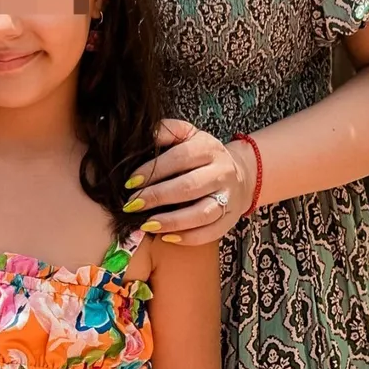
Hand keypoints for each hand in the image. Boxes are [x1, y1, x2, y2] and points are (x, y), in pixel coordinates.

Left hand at [123, 120, 256, 245]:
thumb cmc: (202, 154)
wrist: (239, 172)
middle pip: (188, 187)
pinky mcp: (230, 219)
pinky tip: (166, 236)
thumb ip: (167, 131)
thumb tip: (144, 135)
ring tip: (147, 224)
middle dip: (157, 197)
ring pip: (202, 213)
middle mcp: (222, 173)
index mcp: (208, 148)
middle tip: (132, 205)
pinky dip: (188, 238)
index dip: (152, 171)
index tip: (130, 182)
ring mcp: (228, 198)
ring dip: (172, 221)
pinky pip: (210, 232)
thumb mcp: (187, 135)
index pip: (179, 158)